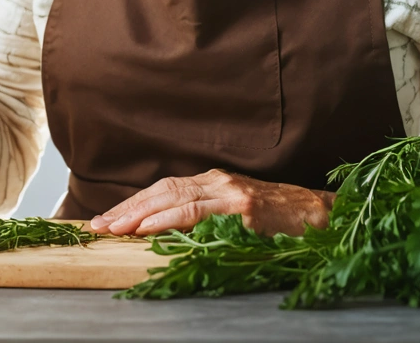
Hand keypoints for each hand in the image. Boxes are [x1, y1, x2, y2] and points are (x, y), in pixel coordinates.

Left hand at [89, 169, 334, 236]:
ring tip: (114, 226)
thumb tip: (164, 236)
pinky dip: (169, 218)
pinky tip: (148, 227)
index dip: (132, 203)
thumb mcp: (237, 216)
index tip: (106, 219)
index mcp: (212, 184)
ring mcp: (229, 193)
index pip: (163, 190)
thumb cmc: (280, 223)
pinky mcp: (242, 208)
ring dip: (139, 213)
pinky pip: (198, 212)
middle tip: (97, 225)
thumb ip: (206, 220)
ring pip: (174, 197)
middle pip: (161, 190)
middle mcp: (217, 182)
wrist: (322, 218)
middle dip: (126, 208)